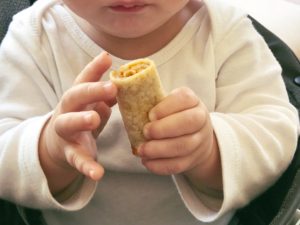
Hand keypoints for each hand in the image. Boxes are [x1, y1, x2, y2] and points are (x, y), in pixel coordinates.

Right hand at [39, 52, 116, 192]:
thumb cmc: (80, 120)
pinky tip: (98, 173)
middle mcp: (67, 111)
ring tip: (94, 118)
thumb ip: (104, 99)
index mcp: (76, 98)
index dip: (94, 69)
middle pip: (74, 97)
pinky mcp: (69, 154)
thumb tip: (118, 90)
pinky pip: (77, 159)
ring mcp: (66, 133)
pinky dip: (87, 166)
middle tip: (111, 87)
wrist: (58, 146)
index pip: (83, 80)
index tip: (107, 58)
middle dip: (91, 91)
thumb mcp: (91, 107)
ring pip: (68, 124)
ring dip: (81, 120)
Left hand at [137, 87, 221, 188]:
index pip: (184, 98)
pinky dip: (160, 165)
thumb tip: (123, 99)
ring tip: (142, 150)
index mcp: (192, 101)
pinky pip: (179, 164)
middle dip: (163, 129)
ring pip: (183, 146)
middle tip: (145, 133)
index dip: (166, 107)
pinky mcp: (194, 159)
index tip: (150, 115)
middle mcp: (201, 118)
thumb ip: (153, 103)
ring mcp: (200, 140)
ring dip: (159, 150)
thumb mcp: (169, 104)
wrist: (196, 137)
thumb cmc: (174, 116)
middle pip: (188, 122)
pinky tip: (147, 162)